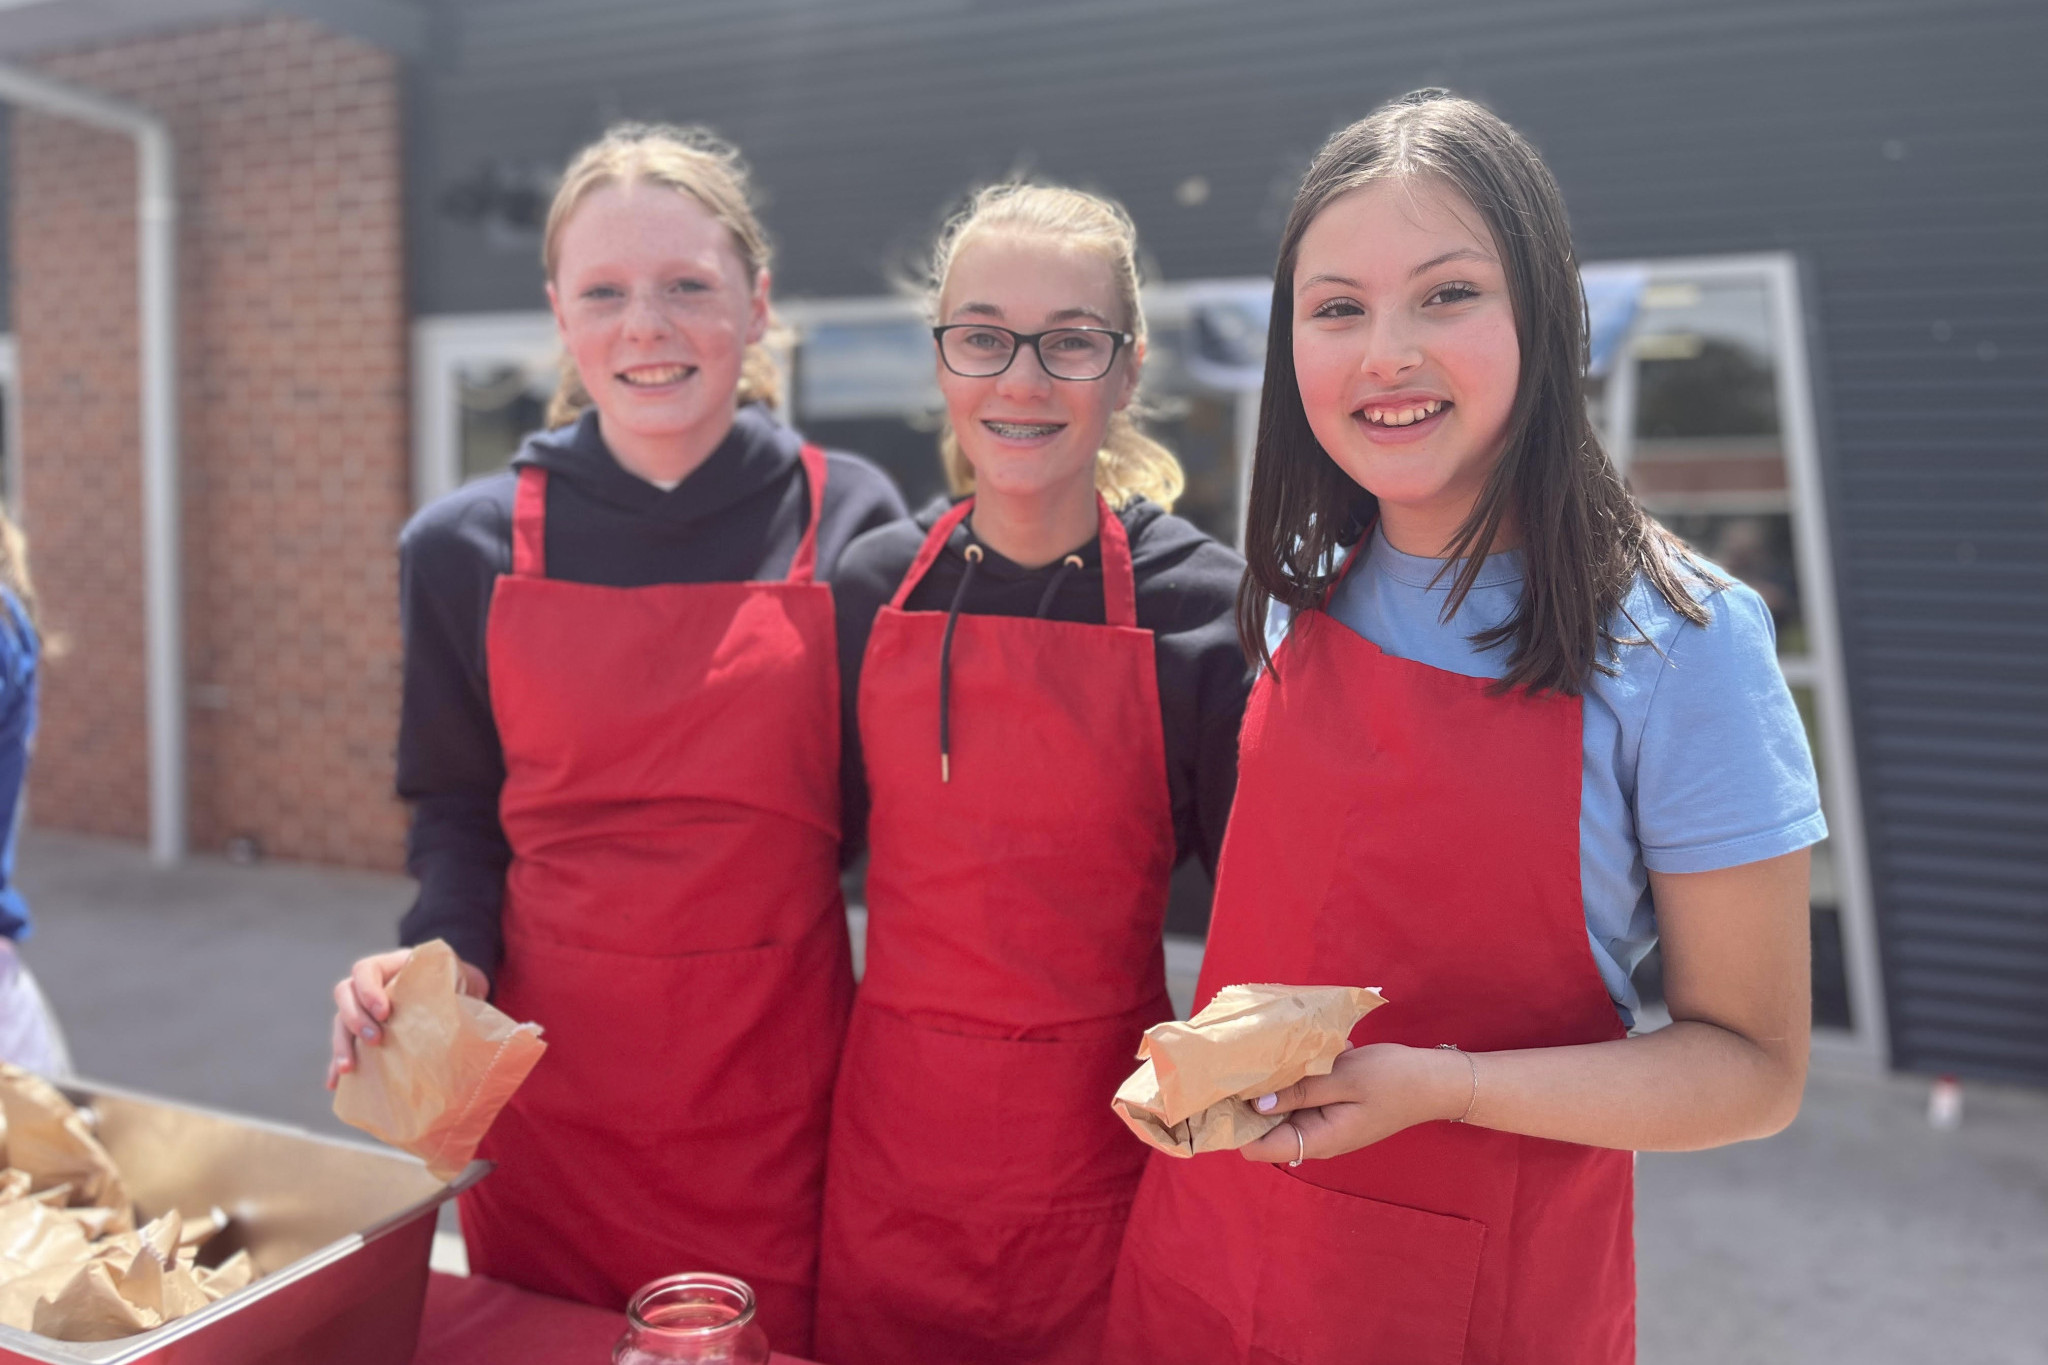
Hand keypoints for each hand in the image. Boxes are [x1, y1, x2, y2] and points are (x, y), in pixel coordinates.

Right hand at [325, 948, 487, 1090]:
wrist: (457, 990)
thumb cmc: (456, 980)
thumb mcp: (456, 974)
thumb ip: (454, 981)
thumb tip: (462, 1001)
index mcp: (390, 965)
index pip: (365, 970)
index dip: (368, 990)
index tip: (384, 1011)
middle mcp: (369, 985)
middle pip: (345, 995)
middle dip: (355, 1019)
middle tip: (376, 1039)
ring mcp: (363, 1009)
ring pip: (340, 1022)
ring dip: (341, 1045)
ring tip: (349, 1068)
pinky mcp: (363, 1033)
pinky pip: (345, 1046)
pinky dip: (338, 1064)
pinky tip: (336, 1083)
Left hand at [1237, 1043, 1471, 1164]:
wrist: (1435, 1081)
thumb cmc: (1392, 1079)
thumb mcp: (1343, 1078)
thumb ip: (1300, 1090)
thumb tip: (1255, 1103)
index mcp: (1318, 1140)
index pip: (1258, 1148)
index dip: (1235, 1125)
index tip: (1219, 1094)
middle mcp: (1315, 1138)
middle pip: (1264, 1128)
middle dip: (1248, 1100)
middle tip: (1235, 1064)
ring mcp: (1323, 1124)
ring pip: (1280, 1110)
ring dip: (1272, 1085)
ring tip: (1262, 1054)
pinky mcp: (1329, 1109)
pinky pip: (1299, 1098)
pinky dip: (1293, 1079)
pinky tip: (1297, 1055)